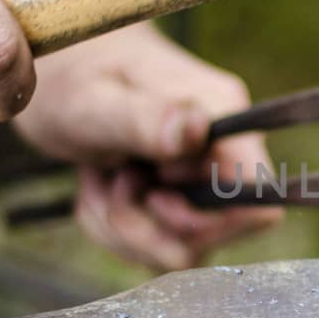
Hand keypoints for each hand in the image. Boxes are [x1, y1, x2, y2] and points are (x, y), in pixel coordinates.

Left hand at [13, 24, 280, 270]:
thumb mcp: (94, 101)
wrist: (62, 69)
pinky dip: (120, 231)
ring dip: (127, 229)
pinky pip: (163, 244)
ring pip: (185, 248)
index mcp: (222, 115)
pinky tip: (100, 188)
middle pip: (216, 233)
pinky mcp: (182, 198)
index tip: (154, 189)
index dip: (204, 216)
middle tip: (109, 181)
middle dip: (149, 227)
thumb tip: (194, 129)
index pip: (256, 198)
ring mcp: (204, 177)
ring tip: (98, 180)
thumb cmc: (74, 76)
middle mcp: (226, 149)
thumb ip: (144, 118)